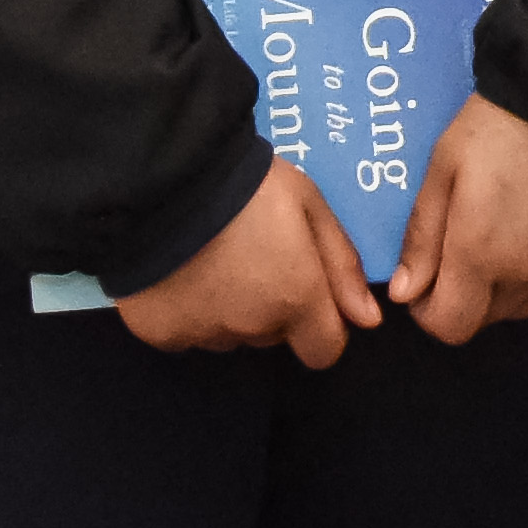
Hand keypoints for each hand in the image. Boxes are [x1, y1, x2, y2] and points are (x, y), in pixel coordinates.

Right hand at [118, 153, 381, 362]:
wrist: (162, 177)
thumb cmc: (246, 184)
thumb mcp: (308, 205)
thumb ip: (341, 266)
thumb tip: (368, 320)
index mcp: (295, 299)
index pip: (324, 350)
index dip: (319, 325)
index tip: (301, 291)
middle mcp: (252, 328)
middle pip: (272, 335)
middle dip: (269, 307)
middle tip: (248, 255)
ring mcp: (202, 334)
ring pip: (228, 334)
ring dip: (227, 309)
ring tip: (209, 258)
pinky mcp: (159, 332)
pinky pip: (184, 332)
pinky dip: (185, 310)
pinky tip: (176, 271)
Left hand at [388, 93, 527, 342]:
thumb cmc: (506, 124)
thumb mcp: (446, 164)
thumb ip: (423, 234)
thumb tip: (405, 293)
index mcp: (481, 253)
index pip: (449, 326)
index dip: (431, 307)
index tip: (432, 275)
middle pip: (487, 317)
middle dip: (470, 291)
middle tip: (474, 238)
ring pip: (526, 308)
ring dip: (510, 285)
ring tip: (515, 230)